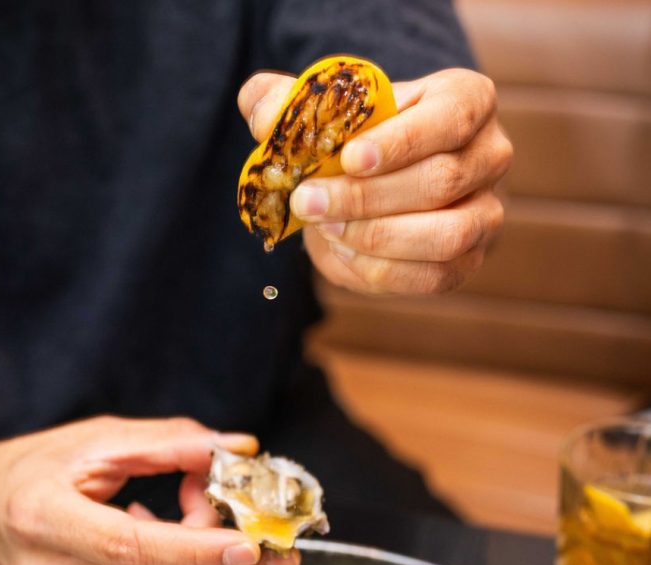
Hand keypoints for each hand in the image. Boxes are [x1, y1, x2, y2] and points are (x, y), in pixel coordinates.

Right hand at [0, 416, 298, 564]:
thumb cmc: (24, 471)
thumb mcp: (92, 440)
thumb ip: (167, 443)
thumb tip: (238, 447)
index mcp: (44, 521)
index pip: (132, 548)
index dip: (196, 549)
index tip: (252, 545)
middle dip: (231, 564)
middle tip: (280, 540)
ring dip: (205, 556)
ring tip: (198, 503)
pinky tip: (164, 531)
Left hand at [238, 67, 512, 294]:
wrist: (375, 185)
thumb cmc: (357, 139)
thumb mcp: (328, 111)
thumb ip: (292, 104)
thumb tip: (263, 114)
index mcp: (467, 100)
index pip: (449, 118)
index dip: (400, 142)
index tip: (348, 158)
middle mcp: (490, 155)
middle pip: (441, 181)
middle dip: (366, 198)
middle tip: (309, 202)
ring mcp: (486, 213)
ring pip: (446, 236)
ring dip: (376, 238)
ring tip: (327, 229)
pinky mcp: (468, 261)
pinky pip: (432, 277)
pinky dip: (382, 271)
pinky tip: (344, 254)